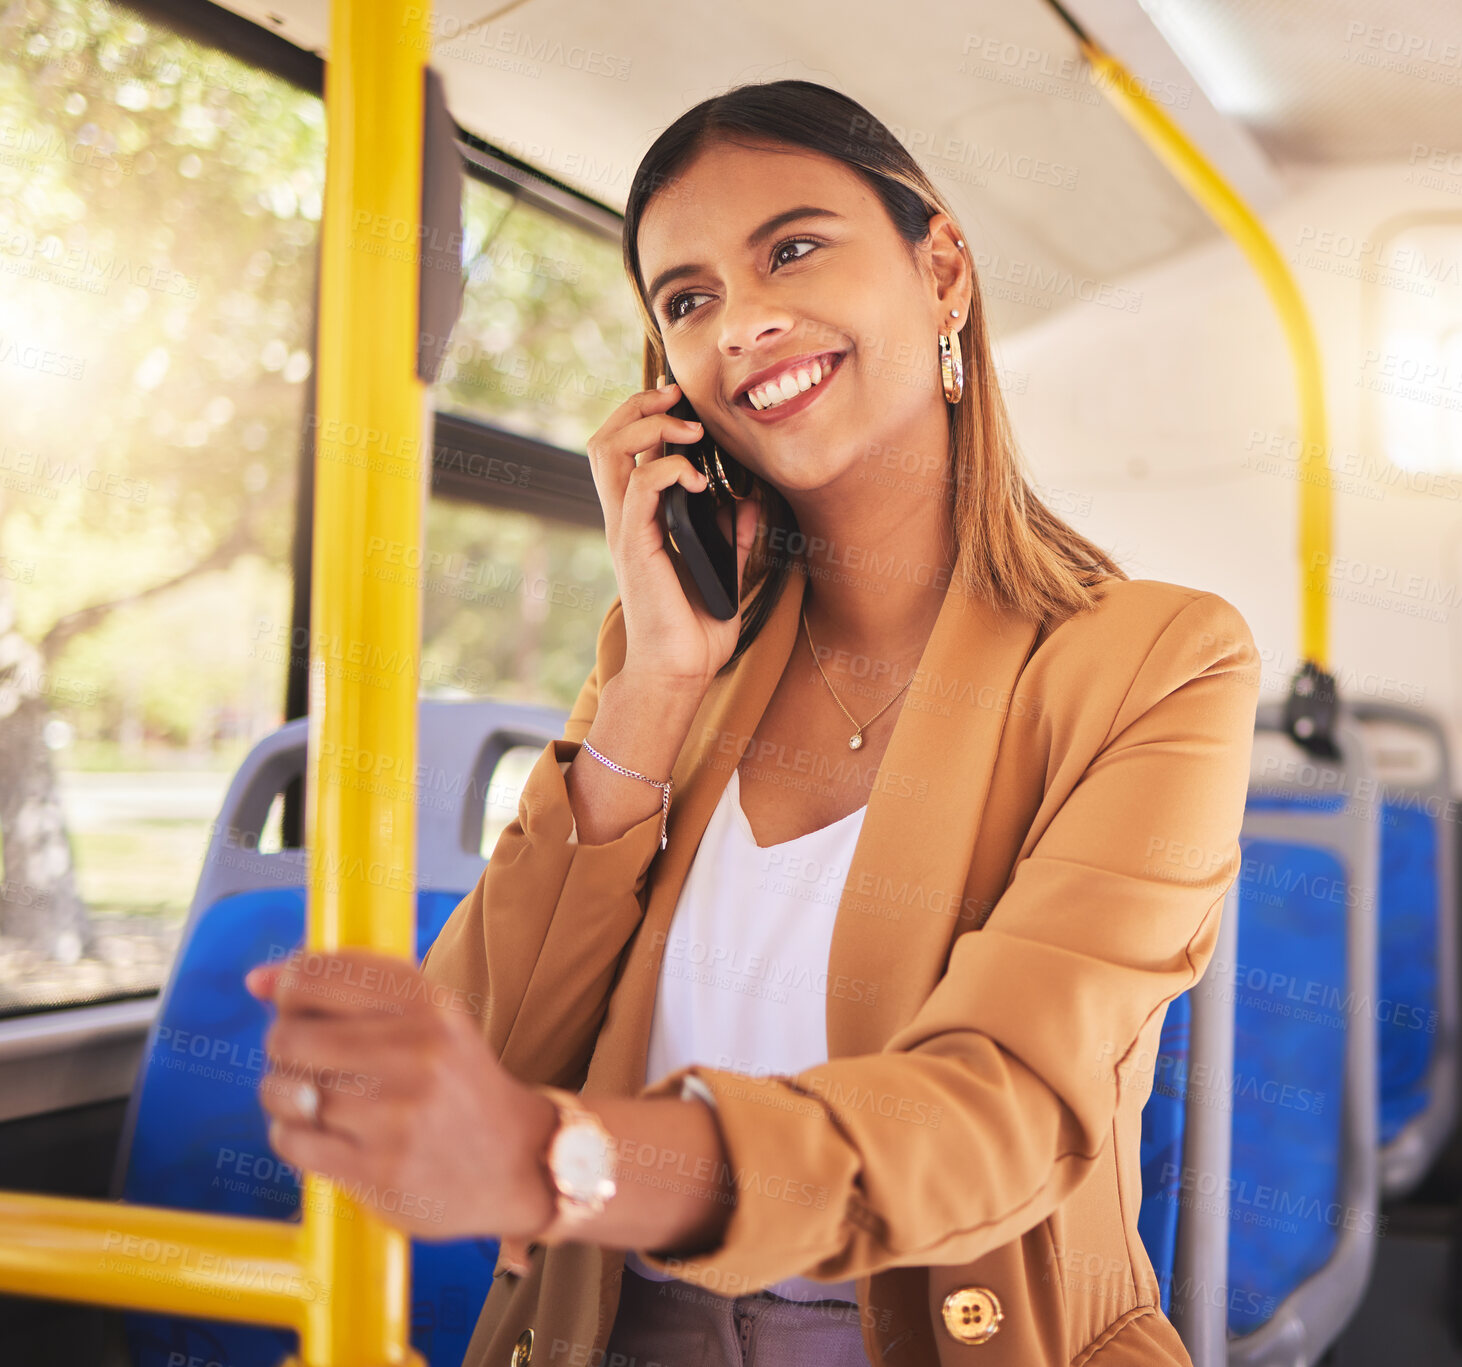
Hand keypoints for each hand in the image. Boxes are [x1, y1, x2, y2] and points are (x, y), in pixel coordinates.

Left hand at [246, 948, 557, 1242]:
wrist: (518, 1161)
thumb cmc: (456, 1082)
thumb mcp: (429, 1019)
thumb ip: (349, 990)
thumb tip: (256, 980)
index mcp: (429, 1004)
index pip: (318, 976)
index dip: (289, 989)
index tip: (294, 1004)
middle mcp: (416, 1051)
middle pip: (290, 1036)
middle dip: (284, 1047)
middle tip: (306, 1059)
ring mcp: (397, 1114)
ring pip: (286, 1090)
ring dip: (285, 1096)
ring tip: (312, 1100)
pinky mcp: (378, 1170)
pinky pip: (291, 1140)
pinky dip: (292, 1135)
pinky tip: (322, 1134)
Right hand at [585, 377, 762, 688]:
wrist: (679, 672)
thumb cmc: (695, 630)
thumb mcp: (725, 572)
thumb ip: (733, 536)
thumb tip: (746, 502)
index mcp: (640, 521)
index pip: (624, 450)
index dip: (644, 416)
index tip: (683, 404)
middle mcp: (625, 519)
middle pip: (605, 439)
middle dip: (638, 405)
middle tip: (677, 396)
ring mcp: (625, 530)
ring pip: (609, 451)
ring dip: (648, 425)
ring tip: (688, 429)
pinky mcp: (634, 545)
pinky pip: (639, 486)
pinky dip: (668, 469)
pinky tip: (697, 479)